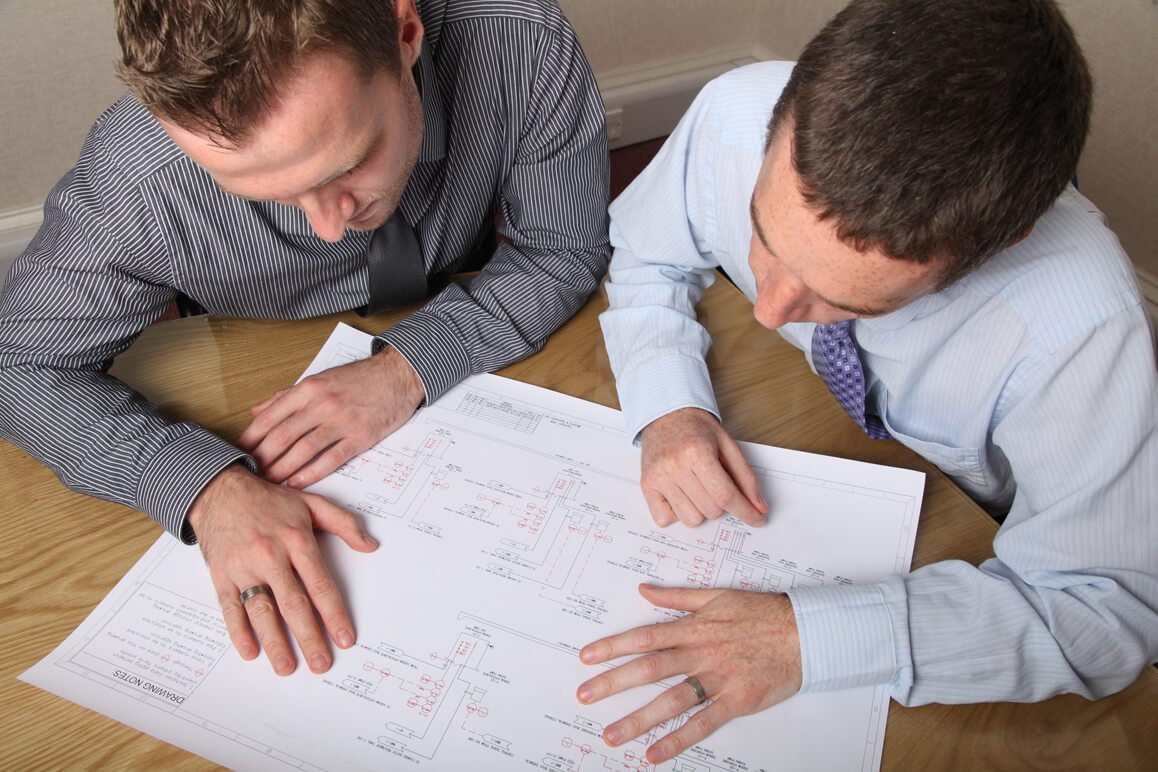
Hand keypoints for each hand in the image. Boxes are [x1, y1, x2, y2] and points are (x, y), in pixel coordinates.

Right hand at [188, 464, 378, 674]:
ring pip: (262, 610)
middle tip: (321, 664)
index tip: (345, 638)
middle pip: (293, 604)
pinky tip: (250, 651)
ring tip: (287, 667)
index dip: (334, 614)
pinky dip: (239, 631)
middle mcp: (270, 556)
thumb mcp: (311, 503)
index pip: (320, 584)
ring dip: (275, 642)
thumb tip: (371, 545)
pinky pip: (230, 608)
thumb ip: (343, 523)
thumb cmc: (269, 500)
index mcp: (296, 540)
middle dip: (309, 637)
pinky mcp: (221, 575)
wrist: (218, 489)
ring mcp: (243, 567)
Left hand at [239, 345, 423, 487]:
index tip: (240, 453)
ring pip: (303, 450)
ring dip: (283, 469)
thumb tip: (257, 410)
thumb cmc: (360, 378)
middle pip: (283, 437)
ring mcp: (342, 421)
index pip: (270, 417)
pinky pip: (331, 459)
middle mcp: (322, 404)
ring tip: (270, 482)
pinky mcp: (360, 437)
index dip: (252, 438)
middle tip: (252, 474)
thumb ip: (286, 396)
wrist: (398, 375)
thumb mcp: (319, 379)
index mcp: (309, 389)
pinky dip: (311, 473)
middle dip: (263, 459)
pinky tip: (297, 482)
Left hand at [576, 584, 801, 764]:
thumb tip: (645, 590)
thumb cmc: (763, 613)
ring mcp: (718, 678)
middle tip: (584, 696)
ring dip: (638, 719)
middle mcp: (701, 652)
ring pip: (671, 700)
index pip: (645, 636)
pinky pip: (703, 723)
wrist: (805, 633)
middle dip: (613, 682)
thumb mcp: (718, 595)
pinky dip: (678, 739)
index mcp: (694, 627)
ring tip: (611, 735)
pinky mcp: (737, 701)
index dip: (613, 647)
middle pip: (650, 668)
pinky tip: (655, 754)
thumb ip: (678, 597)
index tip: (586, 657)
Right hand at [639, 408, 766, 526]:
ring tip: (697, 488)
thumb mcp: (728, 445)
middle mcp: (675, 466)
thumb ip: (746, 477)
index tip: (757, 520)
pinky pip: (666, 520)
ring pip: (691, 519)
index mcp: (697, 452)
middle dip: (722, 504)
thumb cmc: (697, 429)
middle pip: (711, 510)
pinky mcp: (646, 486)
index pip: (726, 495)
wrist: (666, 416)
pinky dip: (677, 514)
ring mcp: (658, 478)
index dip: (746, 512)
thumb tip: (759, 507)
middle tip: (716, 485)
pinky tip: (681, 495)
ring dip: (700, 510)